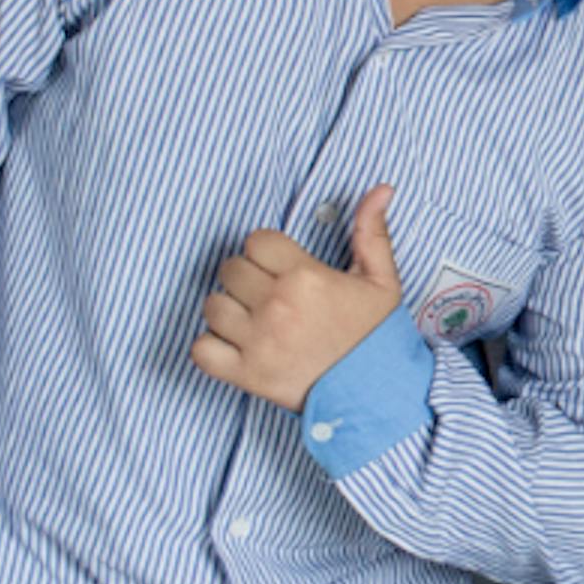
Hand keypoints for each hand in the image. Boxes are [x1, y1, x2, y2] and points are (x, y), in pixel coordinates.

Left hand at [191, 186, 404, 413]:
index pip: (256, 241)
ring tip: (253, 320)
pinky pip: (201, 349)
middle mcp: (276, 306)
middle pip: (230, 269)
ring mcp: (257, 342)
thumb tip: (381, 189)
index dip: (266, 250)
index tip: (280, 267)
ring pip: (212, 306)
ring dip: (228, 310)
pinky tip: (234, 345)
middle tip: (268, 295)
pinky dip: (210, 346)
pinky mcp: (245, 374)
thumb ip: (371, 231)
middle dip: (246, 277)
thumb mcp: (381, 280)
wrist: (374, 395)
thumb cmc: (375, 338)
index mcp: (305, 278)